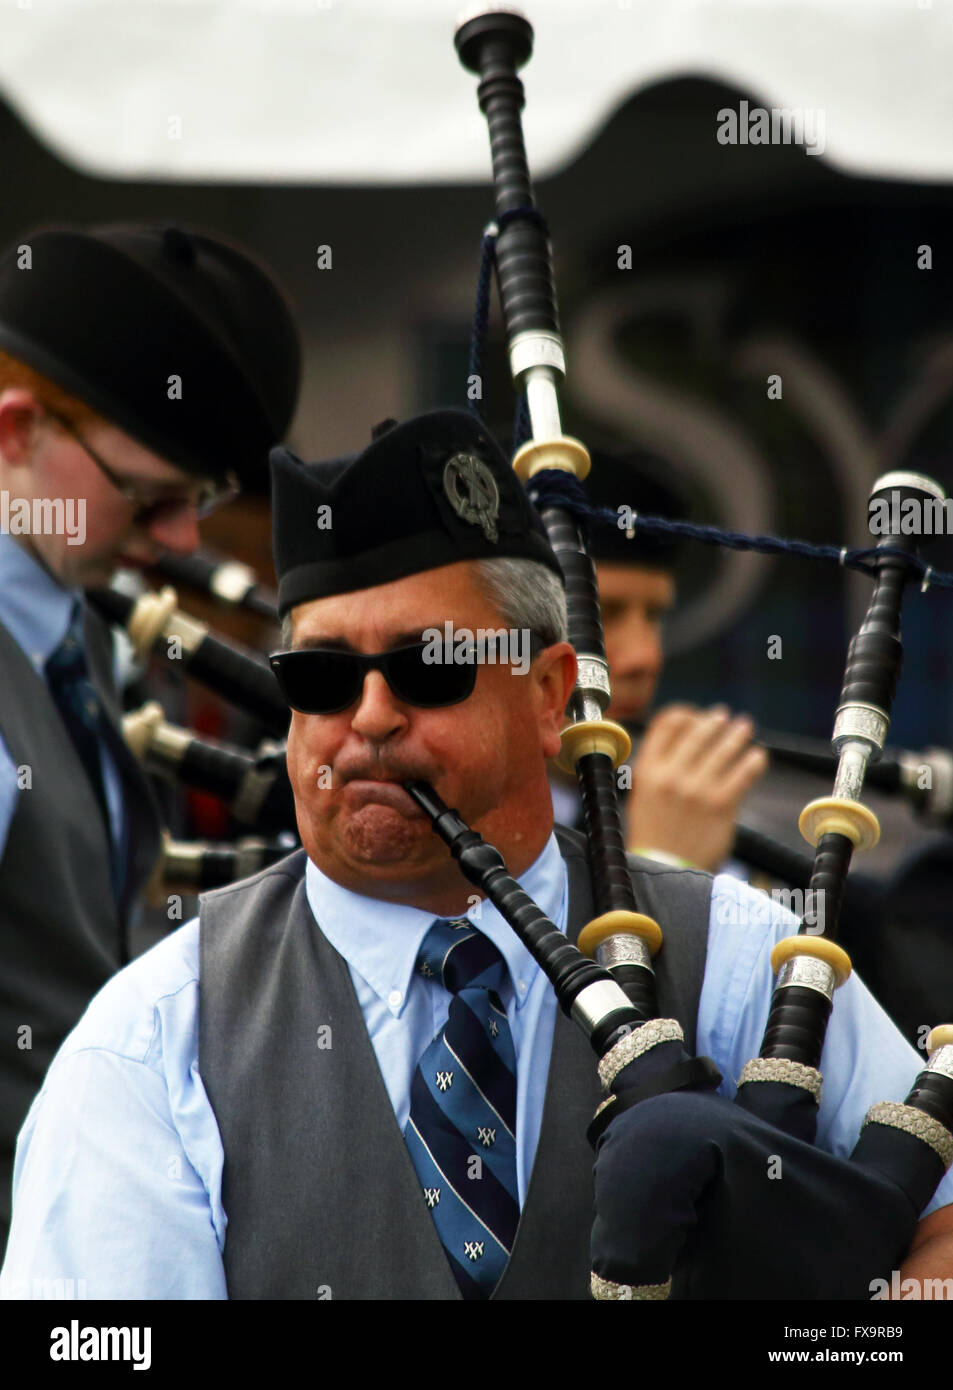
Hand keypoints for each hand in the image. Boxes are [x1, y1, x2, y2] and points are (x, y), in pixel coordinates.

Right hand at [625, 704, 768, 871]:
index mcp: (648, 769)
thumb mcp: (643, 794)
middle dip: (714, 720)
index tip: (695, 715)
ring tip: (744, 728)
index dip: (685, 714)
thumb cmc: (654, 832)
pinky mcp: (721, 804)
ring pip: (724, 748)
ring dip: (737, 734)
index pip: (667, 724)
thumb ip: (660, 766)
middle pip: (698, 732)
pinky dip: (754, 760)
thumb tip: (688, 738)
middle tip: (724, 715)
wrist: (665, 868)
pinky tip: (758, 755)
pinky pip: (744, 773)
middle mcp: (672, 775)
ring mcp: (697, 789)